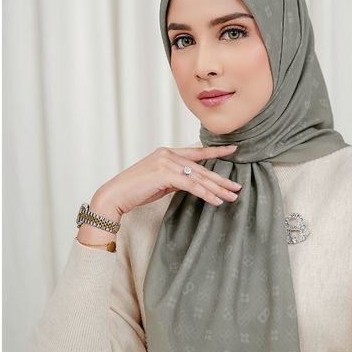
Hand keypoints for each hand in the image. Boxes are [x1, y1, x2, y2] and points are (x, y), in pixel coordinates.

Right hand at [95, 144, 242, 216]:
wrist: (115, 195)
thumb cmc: (134, 190)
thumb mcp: (159, 181)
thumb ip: (175, 178)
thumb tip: (191, 183)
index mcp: (167, 152)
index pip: (197, 151)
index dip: (216, 152)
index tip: (233, 149)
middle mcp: (168, 154)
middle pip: (201, 168)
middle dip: (221, 180)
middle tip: (237, 188)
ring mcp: (167, 163)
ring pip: (199, 178)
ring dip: (217, 189)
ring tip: (232, 197)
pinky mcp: (165, 175)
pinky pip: (192, 186)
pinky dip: (206, 194)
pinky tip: (216, 201)